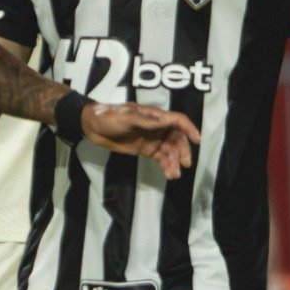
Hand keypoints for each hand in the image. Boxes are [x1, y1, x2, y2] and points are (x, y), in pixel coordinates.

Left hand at [81, 102, 200, 178]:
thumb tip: (167, 122)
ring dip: (174, 162)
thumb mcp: (126, 117)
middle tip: (185, 164)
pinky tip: (168, 174)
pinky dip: (166, 165)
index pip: (177, 120)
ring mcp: (152, 139)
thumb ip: (146, 121)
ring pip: (170, 150)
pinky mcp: (146, 149)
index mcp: (154, 115)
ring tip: (173, 175)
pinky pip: (161, 158)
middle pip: (177, 138)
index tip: (197, 140)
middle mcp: (157, 127)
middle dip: (182, 151)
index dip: (189, 129)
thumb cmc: (109, 116)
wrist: (92, 126)